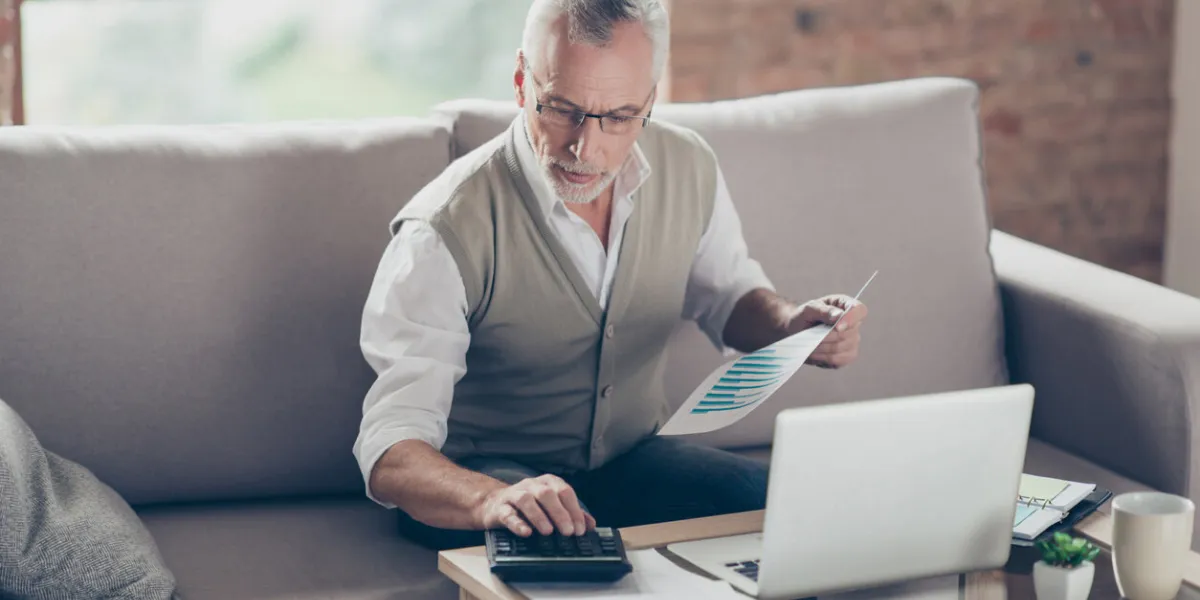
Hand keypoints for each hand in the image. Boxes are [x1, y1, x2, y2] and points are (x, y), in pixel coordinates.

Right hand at [475, 474, 595, 536]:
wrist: (494, 505)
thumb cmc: (528, 507)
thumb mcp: (551, 507)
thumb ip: (571, 514)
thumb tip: (590, 525)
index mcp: (548, 483)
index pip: (565, 492)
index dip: (574, 510)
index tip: (580, 529)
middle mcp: (531, 485)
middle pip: (547, 494)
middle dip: (560, 513)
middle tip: (568, 532)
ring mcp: (514, 494)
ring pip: (526, 500)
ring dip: (539, 516)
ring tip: (548, 531)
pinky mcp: (500, 508)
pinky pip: (508, 514)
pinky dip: (517, 523)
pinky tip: (526, 532)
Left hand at [787, 294, 867, 368]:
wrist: (796, 332)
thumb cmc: (804, 317)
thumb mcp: (809, 309)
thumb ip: (824, 311)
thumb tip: (838, 316)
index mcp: (846, 305)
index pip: (859, 310)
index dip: (851, 319)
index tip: (837, 327)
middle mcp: (854, 323)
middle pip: (849, 333)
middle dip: (827, 336)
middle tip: (811, 335)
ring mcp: (852, 341)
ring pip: (841, 348)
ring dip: (822, 348)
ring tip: (809, 344)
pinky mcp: (847, 356)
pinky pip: (838, 360)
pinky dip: (822, 357)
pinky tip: (813, 353)